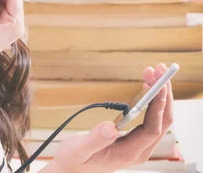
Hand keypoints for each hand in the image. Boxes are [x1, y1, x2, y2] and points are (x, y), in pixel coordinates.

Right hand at [47, 64, 174, 172]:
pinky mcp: (133, 138)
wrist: (71, 170)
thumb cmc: (74, 161)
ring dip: (158, 94)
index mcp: (129, 154)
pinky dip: (151, 100)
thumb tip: (110, 126)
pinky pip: (150, 118)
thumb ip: (95, 139)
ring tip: (152, 72)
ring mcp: (138, 144)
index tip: (157, 85)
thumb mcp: (79, 150)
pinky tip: (146, 87)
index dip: (157, 106)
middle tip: (158, 70)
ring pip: (159, 118)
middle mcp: (139, 150)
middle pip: (162, 121)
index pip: (152, 128)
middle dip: (162, 94)